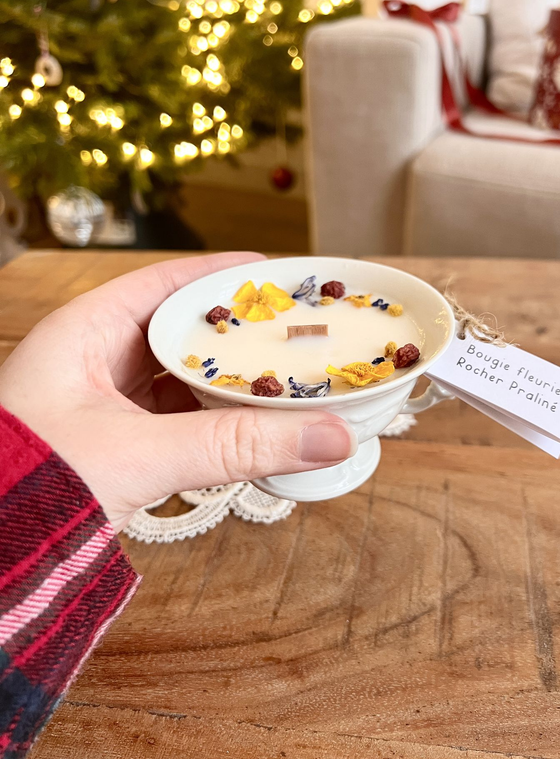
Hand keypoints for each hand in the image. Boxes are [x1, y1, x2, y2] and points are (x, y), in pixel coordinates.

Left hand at [0, 253, 356, 530]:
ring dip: (220, 381)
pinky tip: (242, 425)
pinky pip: (168, 418)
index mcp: (83, 332)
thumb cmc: (33, 485)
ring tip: (277, 377)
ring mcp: (96, 403)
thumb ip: (236, 444)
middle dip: (229, 333)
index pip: (163, 283)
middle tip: (285, 330)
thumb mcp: (143, 453)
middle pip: (175, 330)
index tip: (269, 273)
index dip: (218, 275)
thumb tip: (328, 436)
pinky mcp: (108, 444)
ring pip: (174, 378)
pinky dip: (205, 420)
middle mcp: (88, 360)